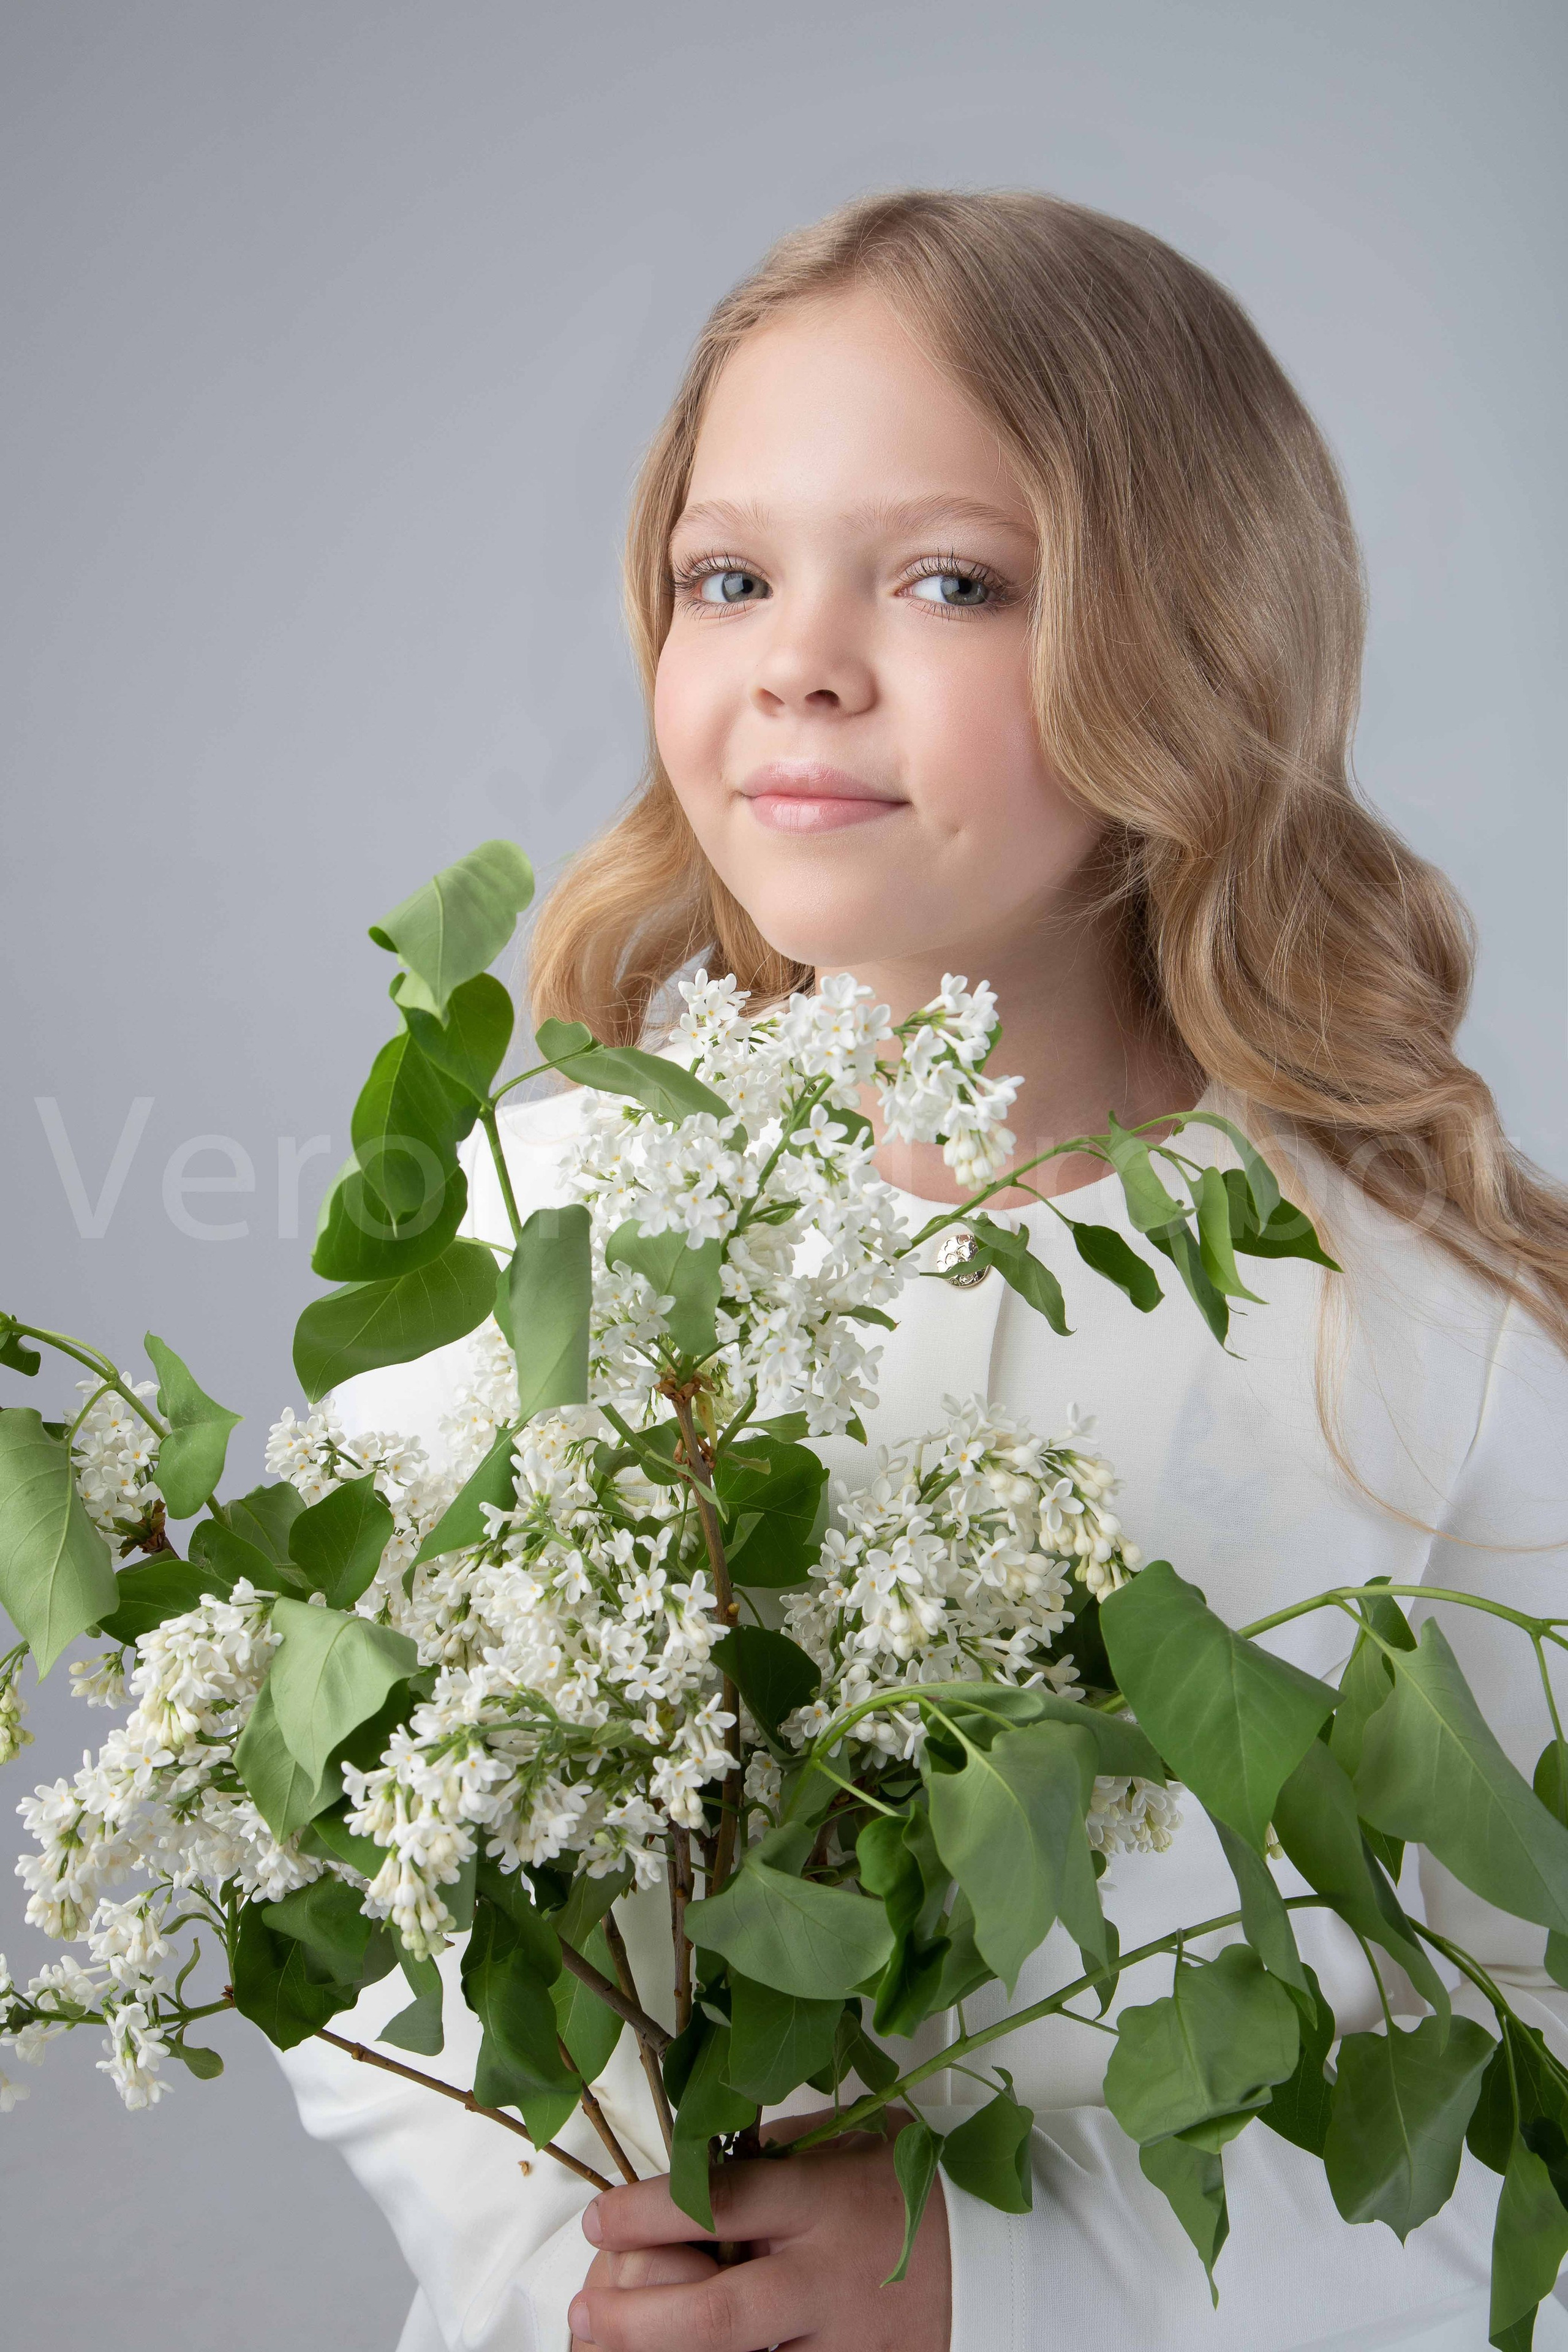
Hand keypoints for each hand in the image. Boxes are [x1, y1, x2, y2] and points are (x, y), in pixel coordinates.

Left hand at [567, 2113, 950, 2351]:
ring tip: (609, 2350)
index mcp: (822, 2199)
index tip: (597, 2220)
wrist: (998, 2258)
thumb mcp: (851, 2141)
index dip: (648, 2213)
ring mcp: (840, 2341)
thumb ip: (778, 2151)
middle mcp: (825, 2277)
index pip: (721, 2202)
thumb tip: (699, 2160)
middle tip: (583, 2314)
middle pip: (720, 2313)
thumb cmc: (913, 2187)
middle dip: (638, 2320)